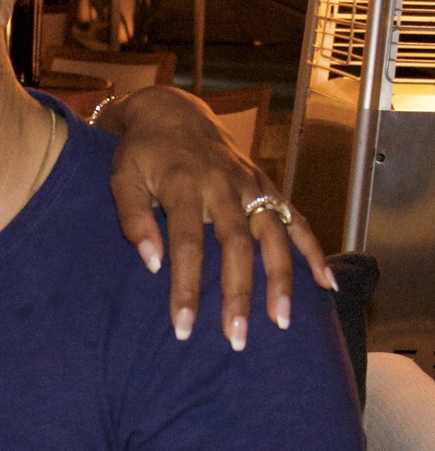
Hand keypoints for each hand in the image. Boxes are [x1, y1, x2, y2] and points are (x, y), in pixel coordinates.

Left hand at [99, 86, 332, 348]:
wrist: (172, 112)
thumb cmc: (141, 153)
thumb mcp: (122, 179)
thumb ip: (132, 219)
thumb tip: (152, 263)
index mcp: (184, 186)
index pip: (187, 246)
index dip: (186, 288)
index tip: (183, 327)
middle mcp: (223, 186)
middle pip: (235, 247)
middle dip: (237, 295)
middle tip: (235, 338)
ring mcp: (250, 185)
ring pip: (272, 237)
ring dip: (279, 280)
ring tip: (280, 322)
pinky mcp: (266, 185)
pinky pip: (295, 220)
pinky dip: (313, 250)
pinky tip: (328, 283)